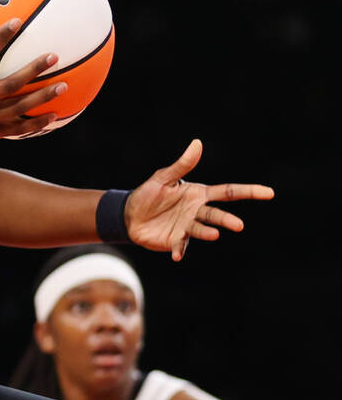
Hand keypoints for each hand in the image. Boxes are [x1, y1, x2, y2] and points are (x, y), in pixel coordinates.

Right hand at [0, 19, 64, 159]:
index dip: (0, 38)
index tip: (17, 22)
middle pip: (10, 85)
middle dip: (33, 70)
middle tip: (53, 56)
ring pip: (18, 109)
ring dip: (42, 98)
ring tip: (64, 86)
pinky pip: (14, 130)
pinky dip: (34, 125)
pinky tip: (52, 118)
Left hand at [124, 139, 273, 260]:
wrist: (130, 215)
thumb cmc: (148, 194)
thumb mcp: (163, 177)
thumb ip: (181, 165)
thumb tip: (197, 143)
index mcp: (199, 194)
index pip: (228, 192)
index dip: (249, 191)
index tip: (269, 193)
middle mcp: (197, 212)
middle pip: (216, 214)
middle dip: (227, 220)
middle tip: (238, 225)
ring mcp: (187, 227)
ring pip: (201, 230)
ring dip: (207, 233)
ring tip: (214, 235)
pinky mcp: (176, 240)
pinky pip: (181, 245)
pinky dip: (180, 250)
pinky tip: (177, 256)